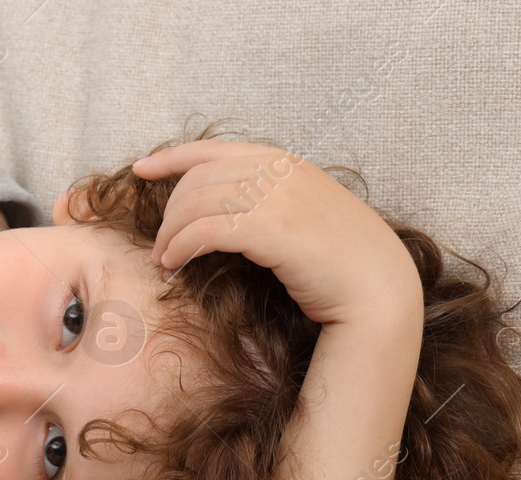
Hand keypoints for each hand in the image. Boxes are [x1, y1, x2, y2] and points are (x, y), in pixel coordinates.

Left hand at [131, 140, 420, 327]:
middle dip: (169, 211)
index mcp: (286, 163)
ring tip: (164, 259)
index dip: (172, 157)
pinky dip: (181, 246)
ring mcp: (278, 196)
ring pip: (196, 202)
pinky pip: (206, 229)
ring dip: (170, 233)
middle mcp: (280, 171)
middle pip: (198, 179)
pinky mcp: (273, 228)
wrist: (377, 288)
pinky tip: (175, 264)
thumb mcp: (302, 218)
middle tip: (161, 245)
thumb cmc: (338, 264)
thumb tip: (226, 209)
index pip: (214, 150)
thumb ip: (268, 202)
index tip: (142, 169)